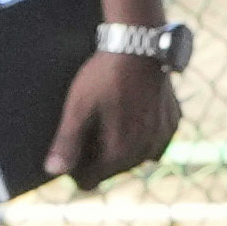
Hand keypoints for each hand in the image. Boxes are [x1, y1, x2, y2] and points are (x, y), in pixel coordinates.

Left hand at [39, 36, 180, 188]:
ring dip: (121, 145)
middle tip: (88, 125)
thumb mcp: (78, 107)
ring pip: (133, 157)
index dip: (74, 169)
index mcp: (120, 153)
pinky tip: (131, 111)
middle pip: (112, 170)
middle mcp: (145, 153)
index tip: (69, 147)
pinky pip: (152, 141)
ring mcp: (162, 138)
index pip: (89, 180)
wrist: (141, 44)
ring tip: (109, 116)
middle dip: (97, 156)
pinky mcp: (173, 123)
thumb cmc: (105, 75)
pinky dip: (140, 133)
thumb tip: (53, 172)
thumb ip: (66, 142)